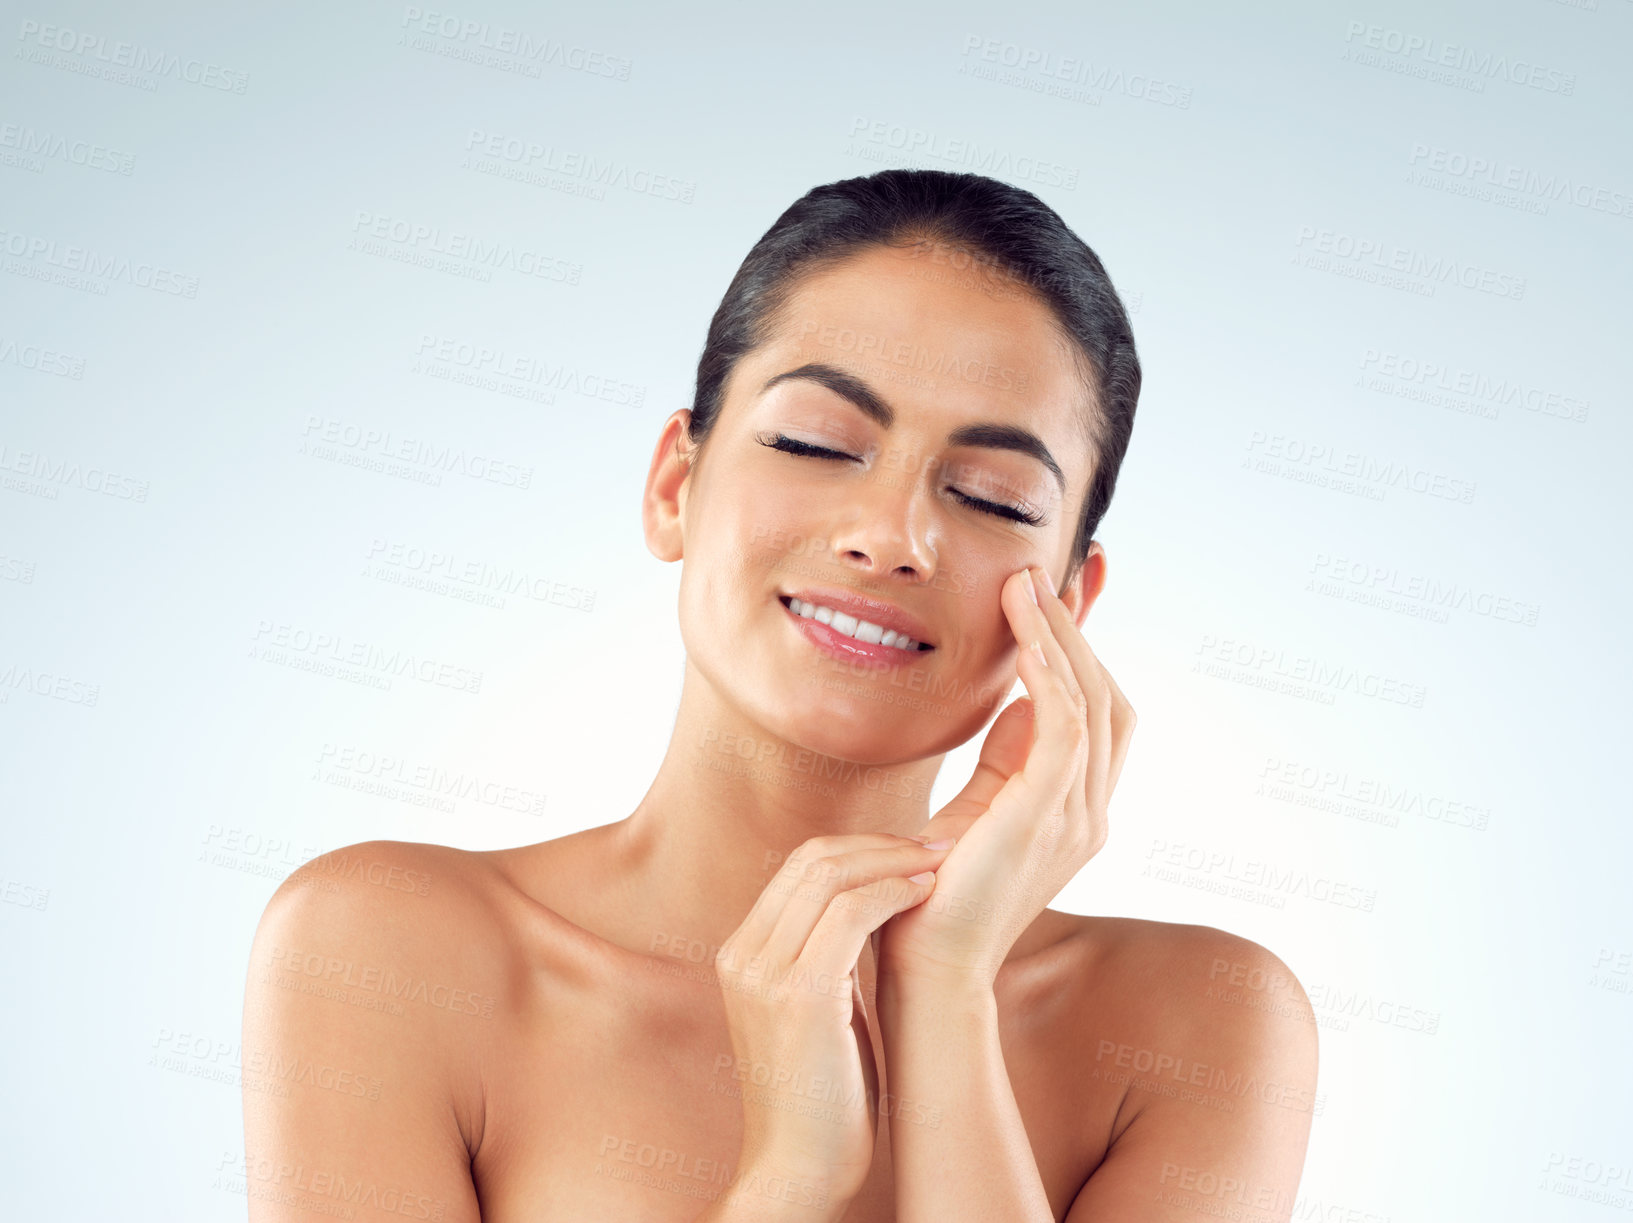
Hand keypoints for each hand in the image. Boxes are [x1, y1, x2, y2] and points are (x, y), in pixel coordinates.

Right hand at [713, 833, 954, 1204]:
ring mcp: (764, 973)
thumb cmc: (824, 1096)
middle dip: (882, 843)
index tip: (913, 850)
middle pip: (813, 858)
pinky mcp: (798, 995)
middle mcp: (743, 954)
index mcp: (742, 952)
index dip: (861, 847)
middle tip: (937, 845)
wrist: (799, 1169)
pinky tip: (926, 896)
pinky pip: (850, 913)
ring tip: (940, 865)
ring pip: (832, 875)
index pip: (799, 865)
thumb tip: (874, 904)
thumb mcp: (818, 1008)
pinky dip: (893, 892)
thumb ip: (826, 955)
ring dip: (895, 860)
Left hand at [876, 565, 1135, 991]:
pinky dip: (1050, 673)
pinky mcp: (1046, 815)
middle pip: (1110, 698)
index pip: (1102, 711)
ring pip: (1092, 701)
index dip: (1086, 649)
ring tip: (1024, 586)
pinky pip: (1066, 726)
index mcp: (1078, 811)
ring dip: (1059, 637)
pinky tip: (1023, 634)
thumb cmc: (935, 891)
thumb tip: (1014, 693)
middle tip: (1038, 575)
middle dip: (1077, 631)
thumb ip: (1005, 756)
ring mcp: (1077, 817)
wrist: (924, 964)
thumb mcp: (979, 808)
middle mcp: (1091, 812)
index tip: (1060, 590)